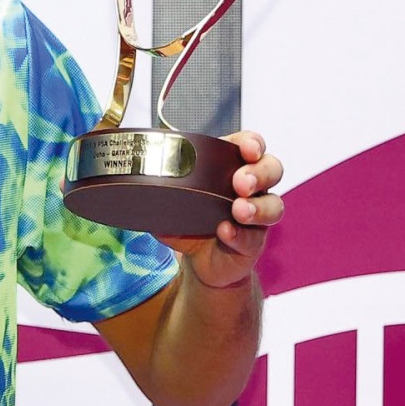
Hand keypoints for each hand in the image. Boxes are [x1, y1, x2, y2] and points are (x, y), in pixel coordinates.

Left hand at [158, 132, 282, 288]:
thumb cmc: (190, 221)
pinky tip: (226, 232)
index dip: (253, 143)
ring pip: (274, 205)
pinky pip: (253, 238)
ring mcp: (256, 217)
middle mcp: (252, 189)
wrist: (200, 262)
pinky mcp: (253, 243)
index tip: (246, 148)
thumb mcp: (170, 200)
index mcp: (231, 168)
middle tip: (240, 182)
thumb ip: (156, 186)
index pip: (251, 146)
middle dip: (259, 172)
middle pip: (272, 170)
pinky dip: (239, 234)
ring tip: (238, 210)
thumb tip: (131, 174)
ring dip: (257, 206)